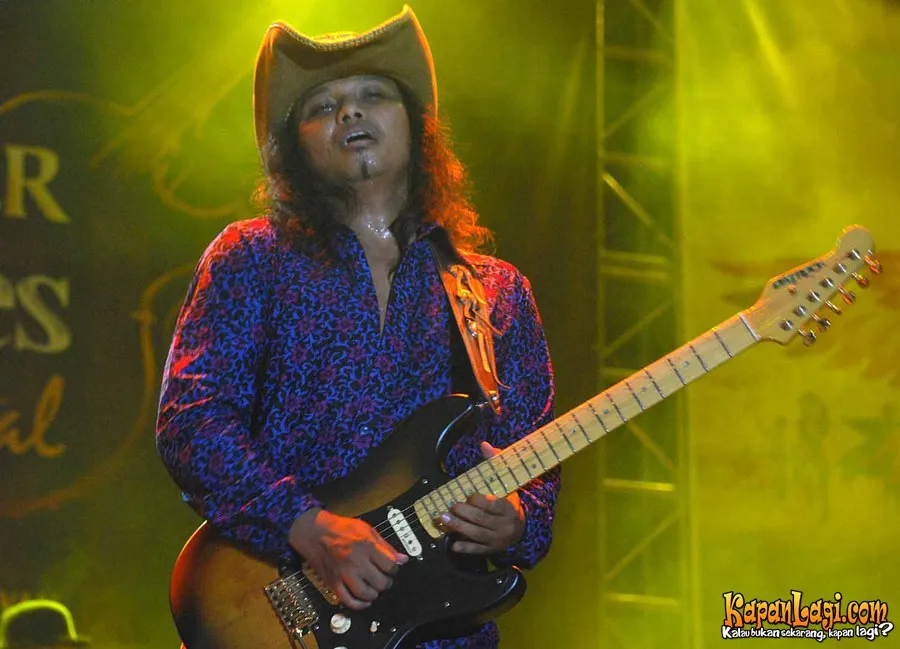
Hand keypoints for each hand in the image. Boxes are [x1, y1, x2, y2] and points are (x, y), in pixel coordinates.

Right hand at [288, 509, 408, 609]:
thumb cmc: (341, 529)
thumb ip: (385, 546)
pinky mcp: (334, 583)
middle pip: (381, 582)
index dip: (395, 569)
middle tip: (385, 579)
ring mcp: (344, 574)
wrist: (315, 532)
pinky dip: (359, 604)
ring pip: (367, 594)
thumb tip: (402, 558)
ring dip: (375, 593)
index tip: (393, 568)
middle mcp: (356, 562)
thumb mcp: (367, 529)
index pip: (390, 565)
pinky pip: (348, 601)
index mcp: (366, 546)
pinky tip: (364, 600)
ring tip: (375, 588)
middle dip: (386, 582)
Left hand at [439, 442, 525, 554]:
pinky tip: (453, 544)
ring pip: (476, 534)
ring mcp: (498, 539)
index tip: (469, 495)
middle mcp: (505, 526)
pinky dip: (464, 547)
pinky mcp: (491, 549)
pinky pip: (477, 550)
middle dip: (464, 513)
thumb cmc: (509, 501)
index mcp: (510, 508)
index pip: (494, 506)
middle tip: (451, 506)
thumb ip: (495, 463)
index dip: (479, 501)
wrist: (520, 527)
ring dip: (459, 527)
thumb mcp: (506, 481)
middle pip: (482, 520)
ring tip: (444, 519)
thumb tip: (484, 445)